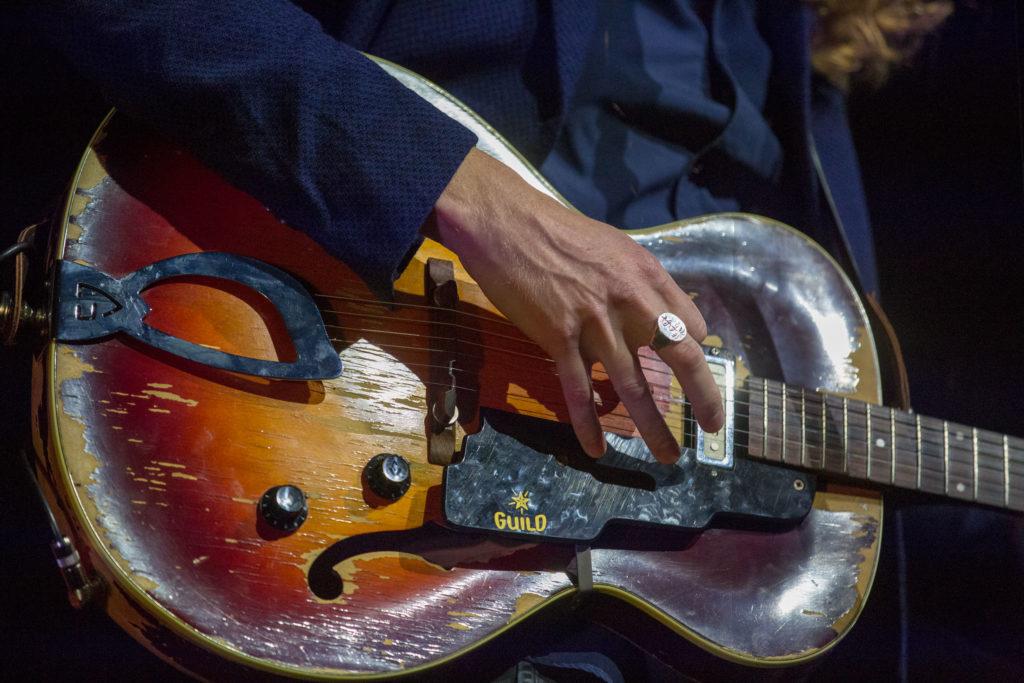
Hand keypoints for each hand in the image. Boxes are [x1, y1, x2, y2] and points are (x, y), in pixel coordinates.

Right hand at [432, 148, 723, 462]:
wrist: (507, 224)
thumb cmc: (558, 232)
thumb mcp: (614, 246)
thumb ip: (637, 282)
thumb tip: (655, 311)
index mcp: (647, 275)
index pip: (691, 322)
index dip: (697, 350)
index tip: (695, 372)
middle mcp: (630, 300)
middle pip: (679, 356)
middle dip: (702, 397)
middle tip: (711, 427)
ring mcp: (595, 322)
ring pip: (632, 385)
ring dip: (652, 427)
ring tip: (667, 456)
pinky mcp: (558, 338)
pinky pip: (578, 391)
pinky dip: (588, 424)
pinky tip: (596, 448)